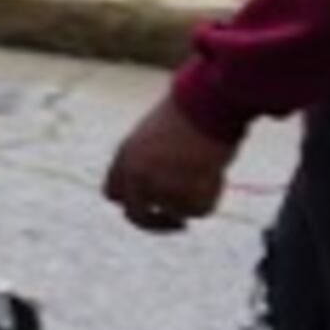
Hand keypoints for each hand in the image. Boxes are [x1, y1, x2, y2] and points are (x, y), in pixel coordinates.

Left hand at [101, 92, 240, 232]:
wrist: (207, 106)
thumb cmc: (189, 113)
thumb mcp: (156, 135)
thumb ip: (149, 162)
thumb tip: (157, 192)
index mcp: (124, 156)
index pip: (113, 193)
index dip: (133, 203)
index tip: (152, 207)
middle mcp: (134, 174)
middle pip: (135, 216)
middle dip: (157, 224)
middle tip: (178, 224)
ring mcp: (156, 186)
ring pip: (176, 211)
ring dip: (193, 198)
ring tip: (208, 169)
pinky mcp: (180, 193)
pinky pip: (198, 210)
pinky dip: (210, 198)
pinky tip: (215, 173)